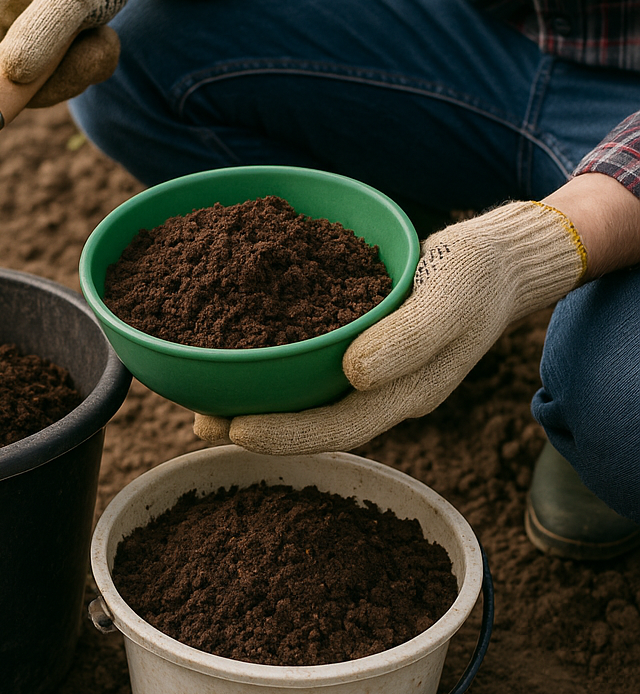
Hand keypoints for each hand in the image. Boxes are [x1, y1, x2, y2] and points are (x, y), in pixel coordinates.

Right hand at [0, 0, 148, 107]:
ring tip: (102, 37)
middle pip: (0, 84)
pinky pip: (57, 76)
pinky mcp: (40, 41)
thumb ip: (41, 32)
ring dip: (77, 72)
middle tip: (92, 54)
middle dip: (51, 83)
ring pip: (34, 85)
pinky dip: (86, 66)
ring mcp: (15, 30)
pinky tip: (101, 36)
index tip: (33, 101)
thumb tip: (9, 71)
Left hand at [193, 200, 586, 454]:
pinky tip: (240, 347)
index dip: (286, 434)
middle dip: (255, 426)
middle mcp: (382, 391)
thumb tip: (355, 375)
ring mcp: (372, 370)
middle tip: (197, 422)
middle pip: (312, 421)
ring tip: (202, 395)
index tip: (235, 430)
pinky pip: (312, 362)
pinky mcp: (362, 342)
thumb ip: (409, 340)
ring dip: (257, 398)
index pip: (339, 427)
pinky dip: (275, 362)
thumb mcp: (450, 300)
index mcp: (406, 394)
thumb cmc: (478, 276)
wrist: (497, 259)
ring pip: (307, 396)